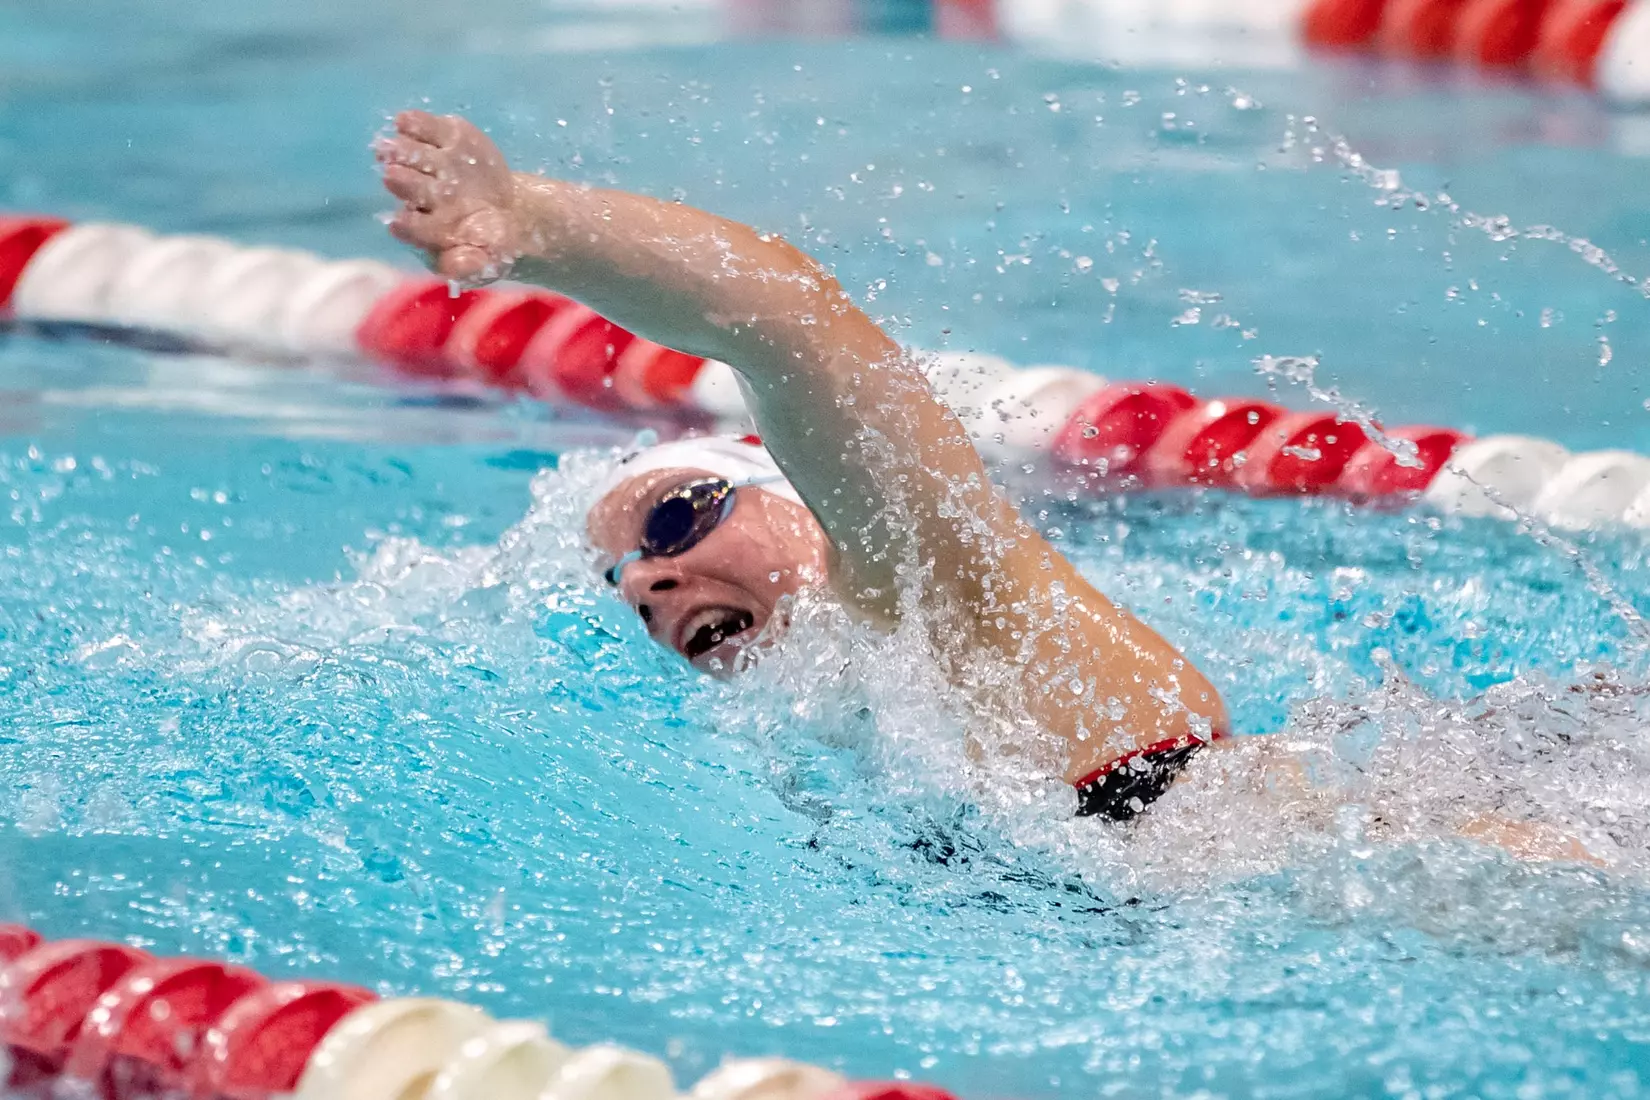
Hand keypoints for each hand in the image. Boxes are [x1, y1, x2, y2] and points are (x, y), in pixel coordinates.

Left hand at [375, 110, 521, 284]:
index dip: (408, 225)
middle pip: (407, 186)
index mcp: (429, 229)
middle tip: (391, 176)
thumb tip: (454, 270)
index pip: (413, 227)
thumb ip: (471, 266)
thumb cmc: (493, 243)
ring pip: (411, 155)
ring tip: (395, 146)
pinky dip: (415, 124)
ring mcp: (431, 165)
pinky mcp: (446, 139)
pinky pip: (426, 129)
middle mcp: (423, 195)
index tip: (401, 223)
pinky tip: (405, 122)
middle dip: (401, 181)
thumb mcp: (490, 262)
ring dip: (402, 150)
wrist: (511, 214)